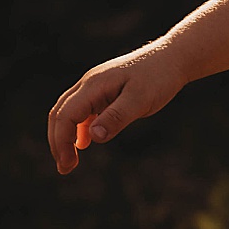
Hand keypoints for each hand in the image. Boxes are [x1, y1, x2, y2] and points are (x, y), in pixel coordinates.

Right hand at [47, 44, 187, 174]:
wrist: (171, 59)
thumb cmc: (158, 78)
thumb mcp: (140, 100)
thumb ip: (116, 117)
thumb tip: (92, 138)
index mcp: (93, 85)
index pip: (65, 115)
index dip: (62, 141)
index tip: (68, 164)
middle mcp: (88, 85)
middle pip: (60, 113)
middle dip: (57, 142)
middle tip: (64, 169)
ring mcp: (95, 88)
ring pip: (69, 113)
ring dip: (65, 137)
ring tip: (70, 161)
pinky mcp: (103, 93)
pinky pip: (83, 112)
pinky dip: (79, 129)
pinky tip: (84, 144)